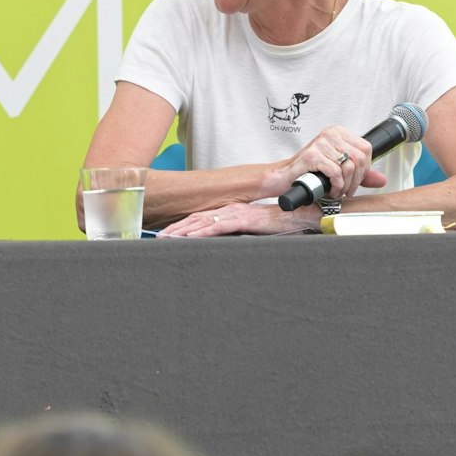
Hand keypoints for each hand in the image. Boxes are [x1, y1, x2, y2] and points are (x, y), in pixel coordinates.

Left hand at [159, 202, 317, 237]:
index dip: (181, 227)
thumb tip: (223, 244)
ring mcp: (235, 214)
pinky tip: (189, 237)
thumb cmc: (278, 225)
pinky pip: (218, 227)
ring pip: (202, 222)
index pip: (200, 219)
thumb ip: (237, 234)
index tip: (167, 235)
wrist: (297, 216)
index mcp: (230, 212)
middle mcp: (229, 211)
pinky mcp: (243, 220)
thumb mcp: (251, 231)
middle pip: (195, 220)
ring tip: (167, 239)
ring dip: (182, 231)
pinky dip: (202, 232)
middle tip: (158, 238)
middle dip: (175, 229)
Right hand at [262, 125, 388, 202]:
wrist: (285, 177)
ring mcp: (321, 143)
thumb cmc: (309, 171)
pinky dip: (337, 186)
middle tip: (347, 189)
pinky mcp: (312, 155)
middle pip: (360, 158)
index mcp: (339, 133)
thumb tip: (381, 179)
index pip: (366, 148)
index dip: (365, 168)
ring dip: (346, 185)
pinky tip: (331, 190)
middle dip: (356, 180)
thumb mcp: (339, 170)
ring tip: (338, 191)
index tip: (356, 179)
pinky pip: (336, 172)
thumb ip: (361, 174)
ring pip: (349, 166)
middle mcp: (331, 134)